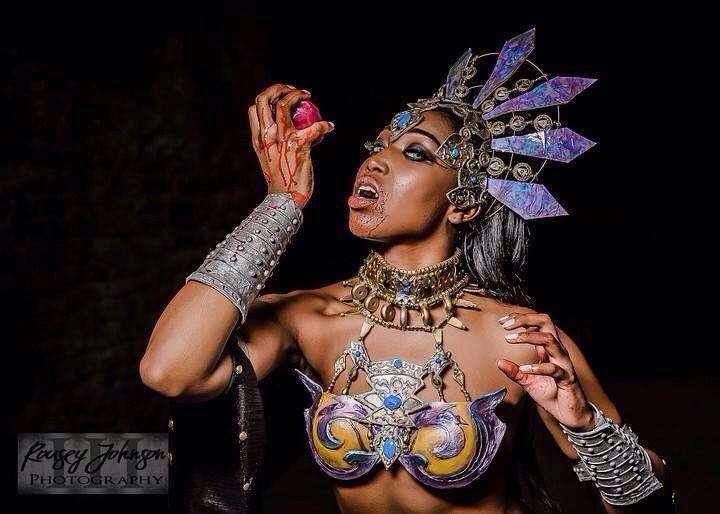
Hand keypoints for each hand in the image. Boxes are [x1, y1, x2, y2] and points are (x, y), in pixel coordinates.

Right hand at [247, 84, 334, 207]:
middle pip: (264, 99)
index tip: (282, 97)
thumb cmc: (282, 179)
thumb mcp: (271, 157)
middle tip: (295, 92)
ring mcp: (282, 140)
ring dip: (297, 95)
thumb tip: (290, 129)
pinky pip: (313, 128)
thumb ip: (275, 141)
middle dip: (280, 88)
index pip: (255, 108)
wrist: (286, 199)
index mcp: (259, 138)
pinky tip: (329, 126)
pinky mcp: (299, 147)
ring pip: (284, 105)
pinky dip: (323, 125)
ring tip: (308, 96)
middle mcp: (267, 136)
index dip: (268, 96)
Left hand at [496, 312, 595, 430]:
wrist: (568, 414)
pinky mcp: (567, 378)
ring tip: (510, 339)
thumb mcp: (527, 382)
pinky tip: (524, 369)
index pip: (537, 323)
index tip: (502, 322)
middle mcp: (557, 351)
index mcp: (548, 348)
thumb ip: (514, 372)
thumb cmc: (551, 394)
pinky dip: (537, 368)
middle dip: (525, 319)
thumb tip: (499, 362)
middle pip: (546, 322)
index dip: (520, 319)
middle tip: (506, 326)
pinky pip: (554, 368)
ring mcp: (563, 362)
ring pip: (550, 340)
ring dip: (529, 336)